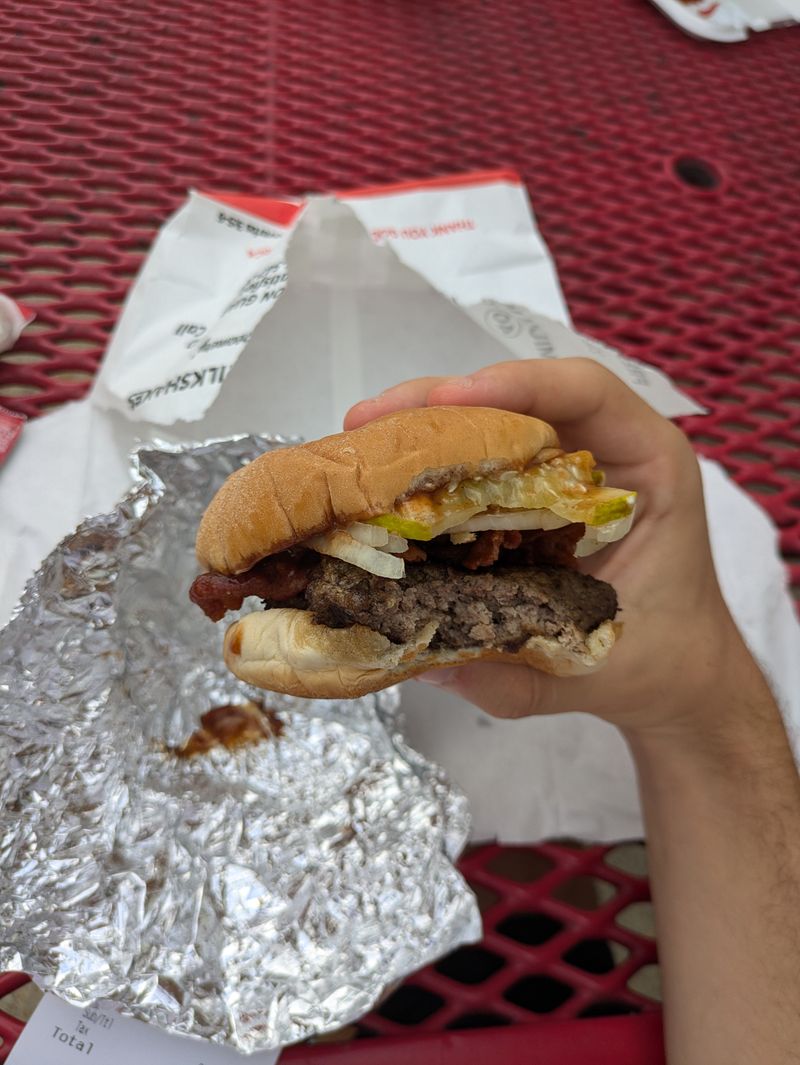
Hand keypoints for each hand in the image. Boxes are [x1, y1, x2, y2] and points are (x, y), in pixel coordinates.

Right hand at [345, 358, 744, 740]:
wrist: (676, 669)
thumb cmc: (658, 659)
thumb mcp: (594, 672)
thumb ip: (519, 676)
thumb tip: (427, 664)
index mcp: (648, 469)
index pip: (587, 394)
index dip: (520, 387)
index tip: (453, 400)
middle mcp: (605, 454)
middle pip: (520, 399)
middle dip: (441, 403)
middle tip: (368, 421)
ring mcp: (564, 470)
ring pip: (492, 424)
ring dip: (424, 429)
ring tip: (361, 441)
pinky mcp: (532, 493)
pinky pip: (480, 465)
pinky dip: (431, 467)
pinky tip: (384, 479)